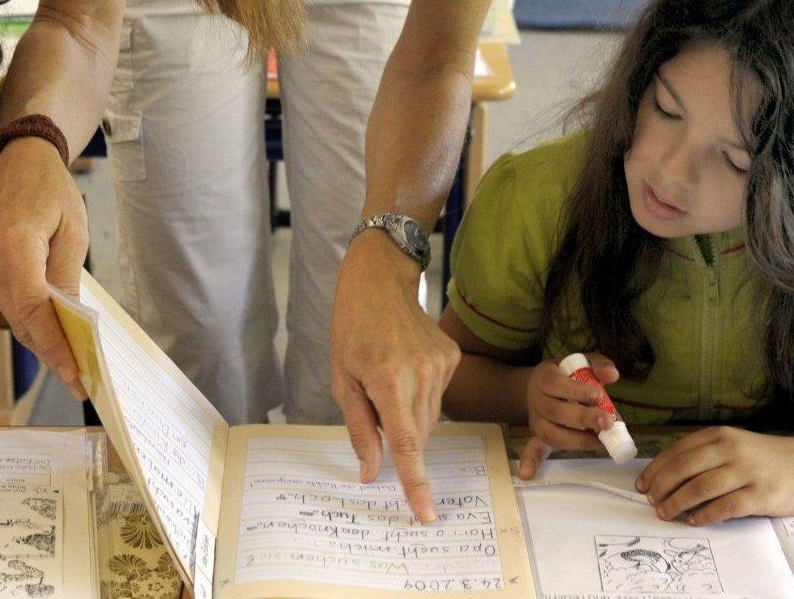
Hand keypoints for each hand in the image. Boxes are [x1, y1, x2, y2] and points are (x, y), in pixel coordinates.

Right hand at [0, 137, 89, 399]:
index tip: (76, 375)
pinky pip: (12, 307)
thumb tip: (71, 322)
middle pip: (24, 322)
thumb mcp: (73, 230)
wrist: (16, 163)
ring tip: (78, 366)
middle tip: (85, 381)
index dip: (56, 347)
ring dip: (45, 342)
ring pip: (17, 319)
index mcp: (12, 249)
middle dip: (55, 353)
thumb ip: (67, 277)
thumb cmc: (50, 190)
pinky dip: (35, 324)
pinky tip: (59, 338)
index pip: (34, 311)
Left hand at [330, 229, 458, 524]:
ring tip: (388, 378)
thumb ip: (359, 428)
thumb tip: (371, 472)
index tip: (426, 514)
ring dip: (409, 415)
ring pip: (429, 418)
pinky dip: (419, 395)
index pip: (407, 445)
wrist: (379, 280)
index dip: (416, 484)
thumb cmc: (351, 327)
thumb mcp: (342, 379)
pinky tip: (404, 365)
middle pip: (418, 435)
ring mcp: (442, 364)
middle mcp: (422, 373)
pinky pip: (437, 396)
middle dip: (398, 436)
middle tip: (375, 402)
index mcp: (388, 380)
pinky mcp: (451, 357)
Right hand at [517, 353, 621, 479]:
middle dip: (583, 418)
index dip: (577, 391)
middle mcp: (536, 399)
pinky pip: (532, 449)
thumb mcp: (580, 362)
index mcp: (544, 377)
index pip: (556, 384)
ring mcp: (536, 420)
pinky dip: (530, 461)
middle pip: (555, 411)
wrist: (540, 386)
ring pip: (551, 433)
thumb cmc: (566, 375)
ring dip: (576, 440)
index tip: (598, 395)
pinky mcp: (539, 436)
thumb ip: (597, 364)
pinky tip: (527, 473)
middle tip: (607, 421)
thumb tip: (612, 374)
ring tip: (599, 440)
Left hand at [637, 426, 793, 524]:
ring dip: (678, 502)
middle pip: (685, 468)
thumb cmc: (762, 458)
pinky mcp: (761, 494)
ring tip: (667, 513)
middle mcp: (731, 449)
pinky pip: (726, 506)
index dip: (656, 469)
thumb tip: (665, 477)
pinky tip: (694, 520)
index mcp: (719, 435)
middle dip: (663, 487)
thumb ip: (704, 456)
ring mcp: (747, 471)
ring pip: (701, 487)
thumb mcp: (732, 445)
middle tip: (652, 502)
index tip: (642, 485)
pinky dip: (706, 515)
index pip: (678, 451)